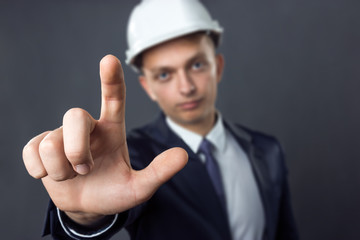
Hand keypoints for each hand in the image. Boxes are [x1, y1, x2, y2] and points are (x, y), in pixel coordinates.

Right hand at [22, 55, 187, 224]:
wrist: (88, 207)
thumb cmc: (113, 191)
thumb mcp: (140, 187)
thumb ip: (159, 172)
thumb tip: (184, 155)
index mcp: (112, 129)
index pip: (113, 97)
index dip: (111, 79)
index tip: (109, 59)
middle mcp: (87, 127)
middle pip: (74, 115)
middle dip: (77, 150)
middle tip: (85, 170)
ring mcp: (62, 135)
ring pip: (51, 143)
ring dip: (62, 170)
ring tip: (73, 176)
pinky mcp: (40, 146)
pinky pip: (32, 152)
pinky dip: (41, 170)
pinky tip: (51, 174)